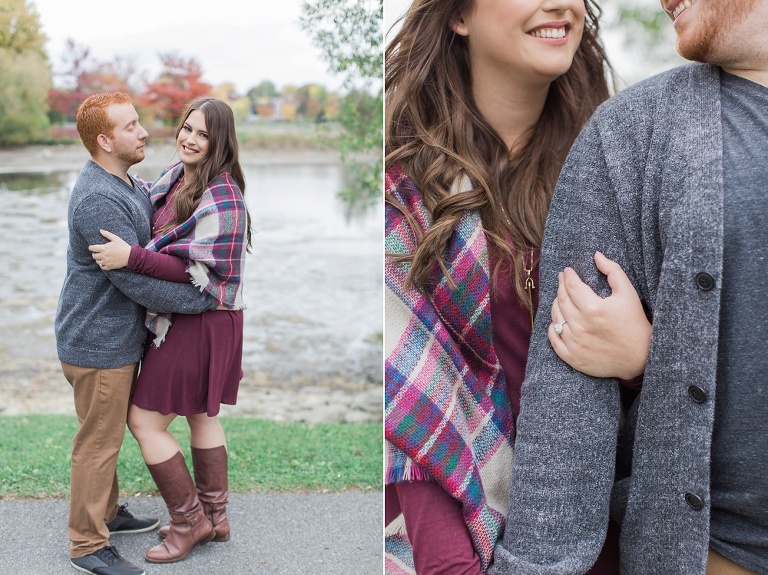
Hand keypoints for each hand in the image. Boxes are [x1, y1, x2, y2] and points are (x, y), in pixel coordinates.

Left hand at [88, 229, 130, 270]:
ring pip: (97, 262)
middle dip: (95, 254)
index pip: (92, 248)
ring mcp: (106, 262)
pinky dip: (102, 265)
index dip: (91, 247)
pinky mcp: (110, 266)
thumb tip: (100, 230)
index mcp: (104, 248)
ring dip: (98, 259)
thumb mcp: (116, 238)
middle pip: (94, 256)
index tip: (93, 247)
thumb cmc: (123, 246)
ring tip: (102, 257)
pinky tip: (105, 262)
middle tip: (98, 252)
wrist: (130, 256)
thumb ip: (107, 234)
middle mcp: (104, 255)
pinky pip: (102, 267)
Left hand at [548, 251, 650, 379]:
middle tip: (562, 280)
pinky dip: (553, 327)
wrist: (641, 357)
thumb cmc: (635, 323)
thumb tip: (596, 255)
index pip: (571, 286)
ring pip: (555, 317)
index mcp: (593, 309)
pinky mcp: (572, 357)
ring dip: (556, 304)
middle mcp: (581, 326)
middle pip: (561, 300)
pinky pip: (553, 338)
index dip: (567, 276)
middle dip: (560, 286)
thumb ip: (612, 270)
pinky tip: (559, 319)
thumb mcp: (628, 293)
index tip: (567, 271)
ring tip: (561, 297)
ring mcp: (575, 343)